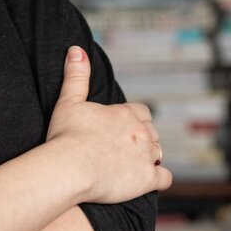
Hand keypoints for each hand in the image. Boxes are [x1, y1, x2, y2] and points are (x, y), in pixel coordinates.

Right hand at [46, 46, 172, 203]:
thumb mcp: (69, 101)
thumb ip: (76, 75)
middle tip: (126, 147)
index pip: (141, 112)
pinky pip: (165, 177)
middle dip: (143, 137)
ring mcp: (146, 156)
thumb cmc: (66, 136)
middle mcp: (140, 132)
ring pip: (159, 152)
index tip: (123, 127)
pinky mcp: (147, 179)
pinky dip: (160, 179)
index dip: (134, 119)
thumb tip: (77, 50)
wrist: (70, 168)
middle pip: (152, 132)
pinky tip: (150, 181)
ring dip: (151, 156)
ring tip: (136, 164)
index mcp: (124, 113)